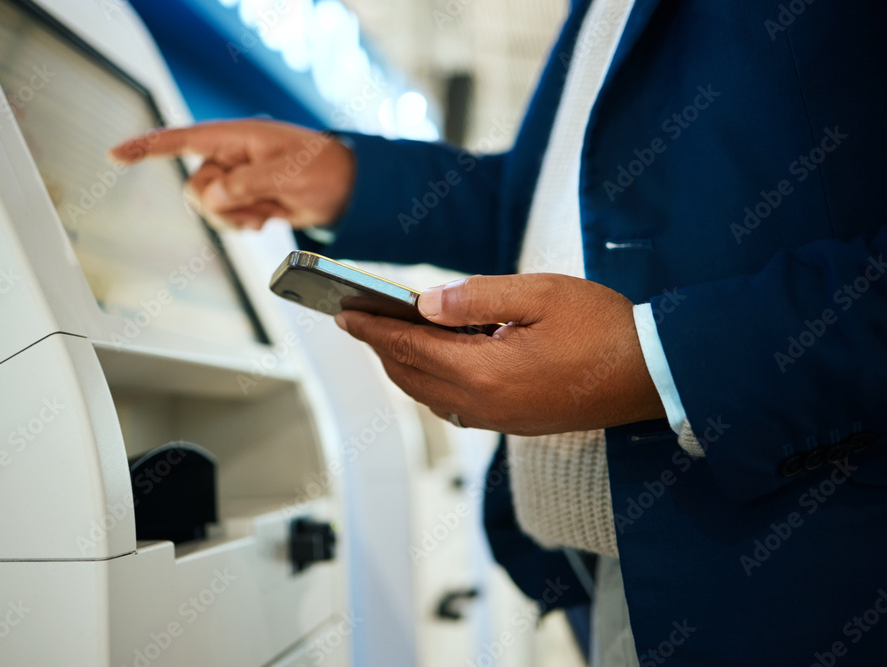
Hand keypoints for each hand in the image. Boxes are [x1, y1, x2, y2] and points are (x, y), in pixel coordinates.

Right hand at [108, 119, 354, 230]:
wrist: (345, 189)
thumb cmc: (322, 169)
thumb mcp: (286, 174)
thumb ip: (245, 184)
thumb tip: (213, 197)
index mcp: (235, 137)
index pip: (181, 140)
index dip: (147, 147)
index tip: (115, 155)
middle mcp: (230, 157)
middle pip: (195, 188)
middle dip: (221, 206)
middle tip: (257, 207)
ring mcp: (236, 178)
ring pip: (209, 208)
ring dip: (235, 218)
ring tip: (267, 213)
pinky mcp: (244, 198)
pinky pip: (225, 219)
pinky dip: (243, 224)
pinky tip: (267, 219)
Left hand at [334, 273, 665, 435]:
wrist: (652, 374)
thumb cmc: (604, 329)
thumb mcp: (538, 294)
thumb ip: (476, 296)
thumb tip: (425, 303)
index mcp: (485, 372)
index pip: (408, 347)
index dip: (371, 328)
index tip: (344, 312)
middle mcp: (484, 404)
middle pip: (410, 375)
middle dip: (379, 347)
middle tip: (359, 319)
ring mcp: (499, 420)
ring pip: (429, 395)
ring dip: (403, 366)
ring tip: (389, 335)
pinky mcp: (513, 423)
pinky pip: (453, 406)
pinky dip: (430, 381)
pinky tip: (434, 359)